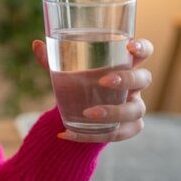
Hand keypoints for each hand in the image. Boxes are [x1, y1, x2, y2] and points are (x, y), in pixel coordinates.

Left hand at [32, 38, 153, 142]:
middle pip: (143, 79)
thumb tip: (36, 45)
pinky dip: (93, 135)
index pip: (143, 52)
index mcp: (124, 64)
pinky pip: (117, 133)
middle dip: (126, 79)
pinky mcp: (128, 128)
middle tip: (103, 81)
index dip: (142, 48)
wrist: (80, 110)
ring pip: (135, 110)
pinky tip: (68, 133)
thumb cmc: (79, 82)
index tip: (129, 46)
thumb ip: (52, 58)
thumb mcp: (65, 70)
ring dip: (113, 112)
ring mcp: (134, 107)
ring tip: (87, 113)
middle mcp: (135, 86)